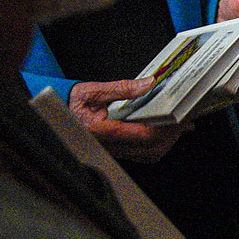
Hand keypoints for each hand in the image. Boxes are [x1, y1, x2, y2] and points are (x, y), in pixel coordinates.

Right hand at [68, 79, 186, 162]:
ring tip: (179, 126)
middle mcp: (108, 146)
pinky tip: (164, 131)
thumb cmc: (68, 103)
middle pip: (151, 149)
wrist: (53, 113)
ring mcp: (112, 151)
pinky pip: (141, 153)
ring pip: (148, 154)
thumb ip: (121, 88)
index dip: (166, 129)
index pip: (143, 135)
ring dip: (166, 142)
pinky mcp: (114, 151)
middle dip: (171, 136)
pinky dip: (156, 144)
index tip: (180, 119)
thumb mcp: (91, 90)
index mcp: (101, 131)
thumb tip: (148, 84)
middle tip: (186, 121)